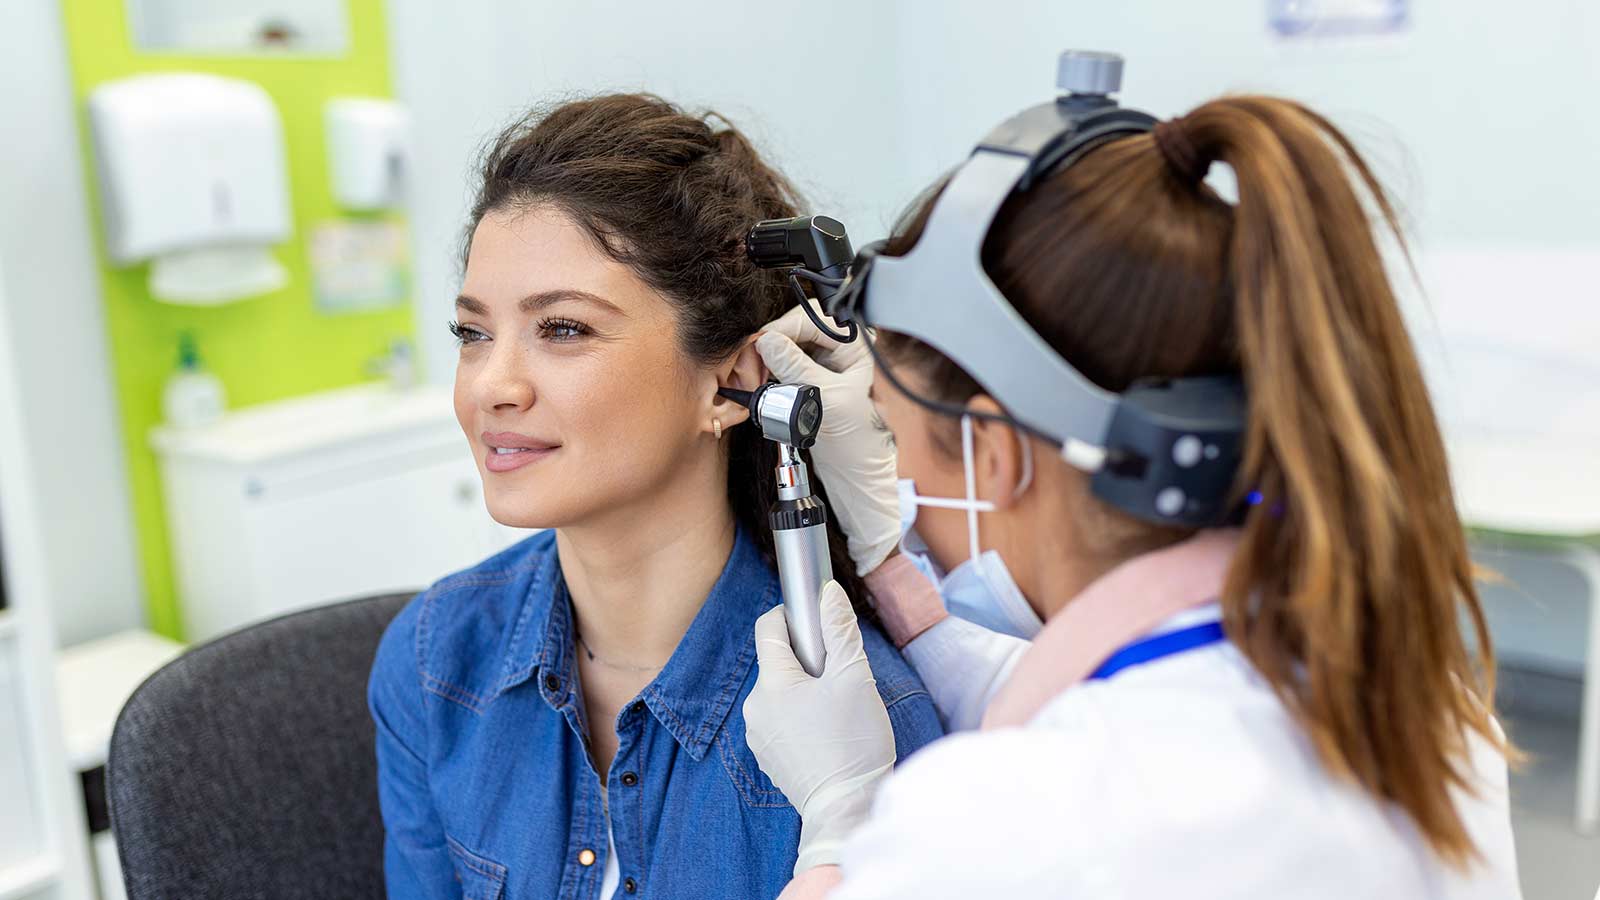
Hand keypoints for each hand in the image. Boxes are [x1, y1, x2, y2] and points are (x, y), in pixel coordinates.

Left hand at [744, 580, 894, 876]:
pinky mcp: (767, 758)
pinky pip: (780, 721)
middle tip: (839, 680)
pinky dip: (800, 718)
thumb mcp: (855, 679)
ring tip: (836, 712)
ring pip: (780, 693)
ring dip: (804, 692)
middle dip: (807, 662)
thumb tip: (828, 592)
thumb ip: (840, 631)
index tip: (818, 626)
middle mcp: (754, 707)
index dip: (793, 617)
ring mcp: (757, 735)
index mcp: (771, 683)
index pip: (768, 628)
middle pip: (777, 663)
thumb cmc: (854, 743)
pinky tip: (826, 735)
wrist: (847, 809)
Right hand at [757, 305, 899, 575]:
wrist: (853, 466)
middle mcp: (839, 348)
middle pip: (796, 327)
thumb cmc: (854, 435)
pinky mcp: (807, 375)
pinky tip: (759, 378)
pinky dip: (768, 368)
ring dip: (767, 355)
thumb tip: (767, 341)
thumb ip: (796, 367)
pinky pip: (782, 361)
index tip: (763, 342)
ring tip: (755, 372)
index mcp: (855, 346)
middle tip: (754, 358)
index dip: (785, 327)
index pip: (814, 319)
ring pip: (786, 343)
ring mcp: (822, 361)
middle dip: (773, 340)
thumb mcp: (827, 398)